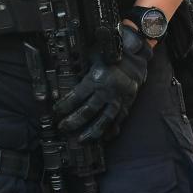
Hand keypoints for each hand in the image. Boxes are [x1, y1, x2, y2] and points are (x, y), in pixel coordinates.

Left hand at [55, 25, 152, 141]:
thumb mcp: (93, 54)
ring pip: (105, 119)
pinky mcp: (128, 101)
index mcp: (98, 76)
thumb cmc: (110, 52)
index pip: (77, 96)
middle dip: (74, 122)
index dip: (65, 105)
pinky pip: (120, 118)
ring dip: (93, 131)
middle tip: (63, 128)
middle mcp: (108, 89)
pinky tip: (106, 137)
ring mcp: (119, 97)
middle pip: (89, 111)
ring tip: (82, 140)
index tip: (56, 111)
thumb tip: (63, 75)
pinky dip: (113, 129)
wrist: (136, 53)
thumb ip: (81, 66)